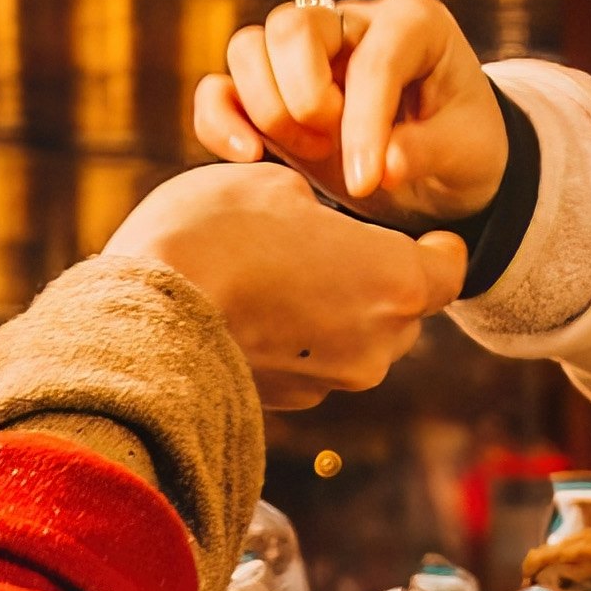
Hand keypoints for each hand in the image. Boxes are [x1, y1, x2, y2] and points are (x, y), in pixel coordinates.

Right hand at [103, 163, 465, 408]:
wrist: (141, 321)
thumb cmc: (210, 236)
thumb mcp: (269, 186)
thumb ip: (315, 207)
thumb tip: (312, 221)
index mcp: (393, 280)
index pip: (450, 269)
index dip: (435, 248)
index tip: (418, 234)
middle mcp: (380, 342)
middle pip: (403, 308)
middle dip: (376, 278)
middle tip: (326, 247)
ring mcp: (336, 379)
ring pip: (358, 339)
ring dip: (333, 312)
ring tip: (276, 277)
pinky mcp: (293, 404)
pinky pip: (314, 364)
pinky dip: (296, 341)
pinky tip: (249, 311)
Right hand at [194, 0, 509, 223]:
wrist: (441, 167)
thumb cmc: (463, 149)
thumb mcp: (467, 154)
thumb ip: (428, 153)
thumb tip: (385, 166)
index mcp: (412, 22)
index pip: (373, 59)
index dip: (364, 123)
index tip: (367, 181)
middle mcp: (350, 21)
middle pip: (292, 26)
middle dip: (304, 96)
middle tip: (331, 147)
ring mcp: (304, 50)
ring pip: (249, 46)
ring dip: (268, 108)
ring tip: (313, 154)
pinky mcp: (270, 87)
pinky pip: (221, 88)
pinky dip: (220, 119)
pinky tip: (250, 158)